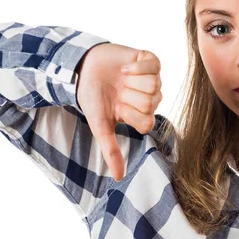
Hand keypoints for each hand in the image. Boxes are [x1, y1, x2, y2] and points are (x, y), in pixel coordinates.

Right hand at [75, 43, 161, 180]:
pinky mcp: (150, 60)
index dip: (130, 115)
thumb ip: (111, 150)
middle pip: (152, 103)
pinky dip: (136, 68)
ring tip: (121, 79)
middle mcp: (150, 97)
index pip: (148, 123)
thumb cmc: (93, 98)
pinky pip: (153, 66)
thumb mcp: (100, 126)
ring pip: (154, 85)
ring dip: (131, 82)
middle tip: (118, 92)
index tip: (117, 108)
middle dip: (129, 97)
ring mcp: (152, 78)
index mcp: (142, 114)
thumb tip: (118, 178)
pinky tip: (124, 69)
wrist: (84, 69)